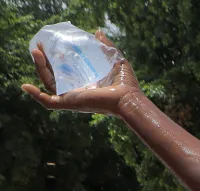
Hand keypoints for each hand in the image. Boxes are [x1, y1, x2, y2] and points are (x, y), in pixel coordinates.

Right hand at [21, 30, 142, 115]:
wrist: (129, 97)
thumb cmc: (126, 83)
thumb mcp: (115, 60)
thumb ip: (106, 46)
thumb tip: (97, 32)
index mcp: (85, 81)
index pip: (64, 69)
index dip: (54, 57)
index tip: (49, 44)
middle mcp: (76, 89)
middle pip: (53, 75)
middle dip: (43, 60)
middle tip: (38, 45)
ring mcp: (72, 97)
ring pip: (49, 83)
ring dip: (39, 68)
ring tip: (36, 52)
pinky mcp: (70, 103)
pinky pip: (48, 102)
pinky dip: (36, 96)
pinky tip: (25, 86)